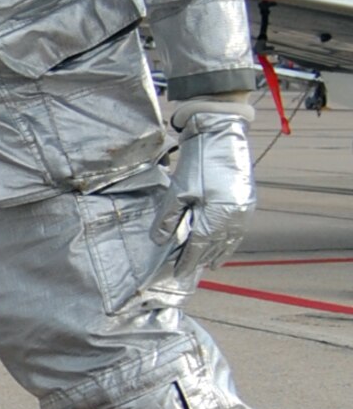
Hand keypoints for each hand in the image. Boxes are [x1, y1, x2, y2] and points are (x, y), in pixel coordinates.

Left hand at [151, 106, 254, 284]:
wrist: (221, 135)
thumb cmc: (197, 163)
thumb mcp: (177, 191)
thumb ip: (168, 219)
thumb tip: (160, 241)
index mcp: (215, 217)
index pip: (198, 248)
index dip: (187, 262)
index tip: (178, 273)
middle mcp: (233, 218)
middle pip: (214, 247)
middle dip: (200, 259)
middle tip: (188, 271)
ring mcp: (243, 211)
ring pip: (229, 241)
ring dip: (217, 253)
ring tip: (208, 264)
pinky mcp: (248, 202)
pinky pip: (238, 230)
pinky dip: (229, 241)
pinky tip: (223, 245)